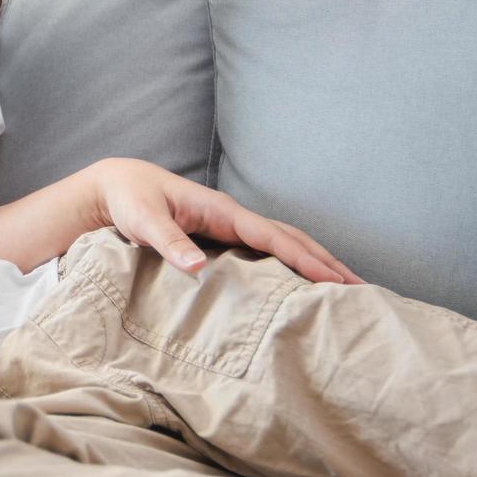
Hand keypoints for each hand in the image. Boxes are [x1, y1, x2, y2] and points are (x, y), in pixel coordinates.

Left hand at [90, 158, 363, 284]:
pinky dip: (294, 263)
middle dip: (325, 262)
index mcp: (221, 211)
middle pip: (291, 239)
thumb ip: (169, 242)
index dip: (305, 259)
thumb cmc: (130, 201)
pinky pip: (268, 250)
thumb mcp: (144, 221)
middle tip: (360, 290)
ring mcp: (231, 225)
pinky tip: (303, 281)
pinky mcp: (224, 236)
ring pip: (284, 242)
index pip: (273, 238)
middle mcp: (233, 216)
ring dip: (316, 262)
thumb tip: (196, 268)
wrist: (116, 186)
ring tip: (346, 287)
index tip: (334, 281)